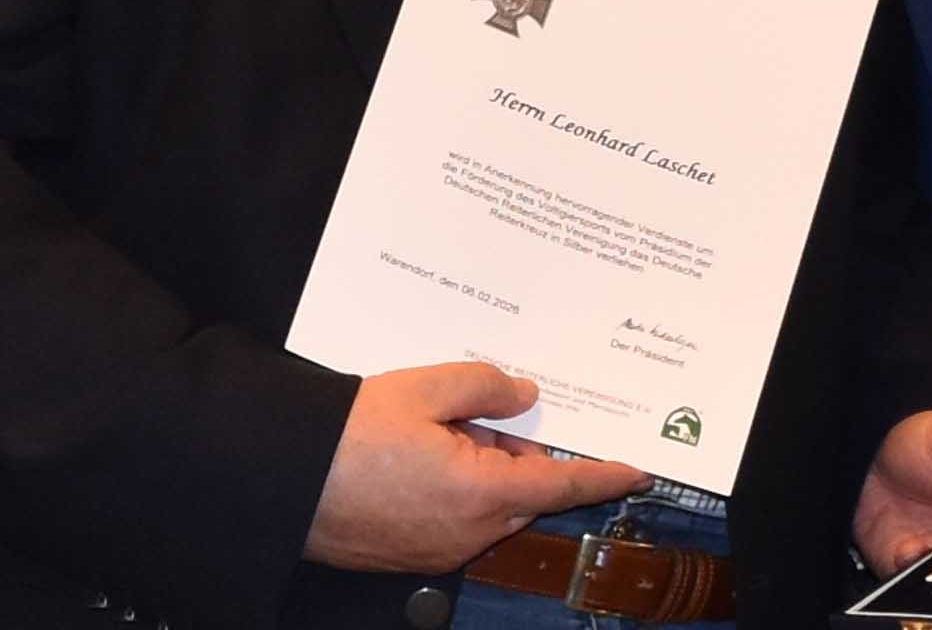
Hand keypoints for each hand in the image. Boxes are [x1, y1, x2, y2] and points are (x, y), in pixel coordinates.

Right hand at [305, 361, 649, 572]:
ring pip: (491, 503)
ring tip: (446, 421)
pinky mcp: (412, 554)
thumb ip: (486, 386)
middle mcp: (468, 533)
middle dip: (522, 451)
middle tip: (495, 408)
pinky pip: (458, 517)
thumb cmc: (352, 433)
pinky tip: (425, 448)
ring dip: (486, 464)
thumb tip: (523, 395)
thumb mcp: (427, 387)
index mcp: (482, 493)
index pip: (563, 483)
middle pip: (525, 491)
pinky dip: (459, 483)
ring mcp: (439, 551)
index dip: (603, 473)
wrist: (283, 480)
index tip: (637, 466)